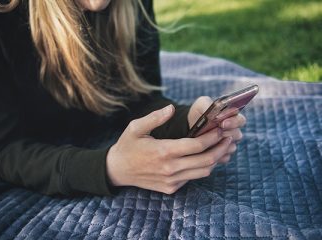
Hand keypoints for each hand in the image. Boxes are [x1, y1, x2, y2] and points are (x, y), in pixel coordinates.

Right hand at [106, 104, 234, 193]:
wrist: (117, 170)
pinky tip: (204, 157)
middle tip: (228, 137)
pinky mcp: (171, 188)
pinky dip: (202, 167)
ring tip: (221, 147)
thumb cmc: (127, 145)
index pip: (197, 145)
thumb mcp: (136, 127)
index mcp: (163, 151)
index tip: (220, 128)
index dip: (213, 136)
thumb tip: (171, 108)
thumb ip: (155, 117)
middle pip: (206, 160)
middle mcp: (170, 168)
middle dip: (221, 148)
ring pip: (203, 172)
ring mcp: (171, 181)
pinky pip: (193, 178)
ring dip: (215, 159)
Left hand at [188, 96, 246, 162]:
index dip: (233, 122)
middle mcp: (234, 131)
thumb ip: (209, 104)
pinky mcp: (223, 155)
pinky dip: (216, 154)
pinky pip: (224, 157)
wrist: (189, 127)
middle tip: (216, 133)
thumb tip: (218, 113)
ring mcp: (229, 144)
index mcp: (232, 118)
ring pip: (231, 147)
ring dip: (220, 144)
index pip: (241, 120)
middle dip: (226, 133)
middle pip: (237, 135)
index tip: (222, 123)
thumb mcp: (201, 104)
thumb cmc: (198, 113)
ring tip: (209, 142)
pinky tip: (207, 151)